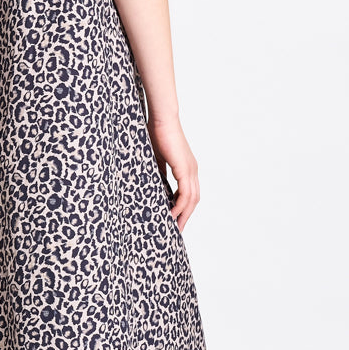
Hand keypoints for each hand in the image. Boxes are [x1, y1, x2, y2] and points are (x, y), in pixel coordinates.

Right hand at [147, 112, 198, 229]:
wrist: (161, 119)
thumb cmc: (156, 134)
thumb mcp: (156, 158)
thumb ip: (158, 172)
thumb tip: (154, 186)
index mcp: (187, 167)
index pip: (189, 192)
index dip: (183, 207)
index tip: (175, 219)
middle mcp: (192, 170)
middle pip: (194, 199)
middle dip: (186, 215)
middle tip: (177, 229)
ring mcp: (191, 170)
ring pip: (192, 199)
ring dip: (184, 214)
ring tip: (175, 227)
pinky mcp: (185, 169)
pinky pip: (185, 193)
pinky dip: (180, 206)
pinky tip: (171, 214)